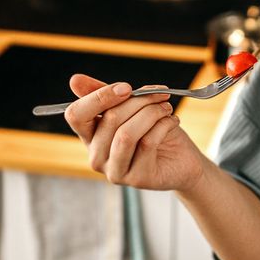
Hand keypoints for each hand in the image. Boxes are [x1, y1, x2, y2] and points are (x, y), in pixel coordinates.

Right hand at [65, 74, 206, 191]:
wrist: (184, 162)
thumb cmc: (157, 133)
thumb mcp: (132, 110)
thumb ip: (107, 95)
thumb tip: (75, 80)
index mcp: (90, 137)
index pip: (76, 115)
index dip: (100, 97)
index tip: (127, 87)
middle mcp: (96, 157)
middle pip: (109, 119)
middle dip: (140, 101)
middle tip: (161, 95)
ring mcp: (115, 171)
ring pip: (126, 133)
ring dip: (152, 113)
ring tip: (167, 108)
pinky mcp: (137, 179)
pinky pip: (146, 144)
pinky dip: (163, 126)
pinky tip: (172, 122)